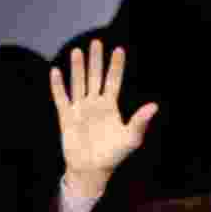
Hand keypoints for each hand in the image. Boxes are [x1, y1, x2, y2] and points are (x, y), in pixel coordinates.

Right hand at [50, 39, 157, 194]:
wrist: (92, 170)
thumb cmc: (114, 155)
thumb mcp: (131, 138)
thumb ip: (140, 121)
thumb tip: (154, 106)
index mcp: (111, 106)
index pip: (113, 81)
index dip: (116, 66)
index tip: (119, 49)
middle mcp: (95, 104)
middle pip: (95, 77)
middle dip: (96, 60)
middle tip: (96, 42)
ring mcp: (80, 109)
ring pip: (78, 83)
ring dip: (77, 68)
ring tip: (78, 51)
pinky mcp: (67, 117)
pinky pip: (61, 98)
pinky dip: (58, 86)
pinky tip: (56, 71)